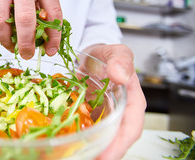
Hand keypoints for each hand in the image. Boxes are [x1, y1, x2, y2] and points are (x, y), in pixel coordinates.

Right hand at [0, 0, 62, 58]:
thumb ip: (44, 13)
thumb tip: (48, 45)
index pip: (53, 11)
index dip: (53, 35)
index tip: (51, 50)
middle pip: (24, 18)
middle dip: (26, 42)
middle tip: (27, 55)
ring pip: (1, 21)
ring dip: (6, 40)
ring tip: (11, 47)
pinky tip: (1, 35)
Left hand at [85, 44, 146, 159]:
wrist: (91, 55)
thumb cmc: (107, 55)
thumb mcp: (116, 52)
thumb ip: (121, 61)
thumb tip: (120, 76)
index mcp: (132, 101)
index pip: (132, 128)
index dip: (120, 144)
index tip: (107, 156)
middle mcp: (121, 113)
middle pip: (117, 139)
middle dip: (105, 153)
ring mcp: (105, 116)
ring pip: (102, 138)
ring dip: (92, 149)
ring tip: (77, 156)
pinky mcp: (90, 116)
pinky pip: (87, 130)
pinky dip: (80, 138)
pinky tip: (68, 143)